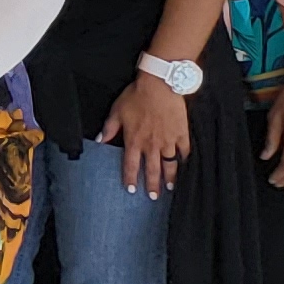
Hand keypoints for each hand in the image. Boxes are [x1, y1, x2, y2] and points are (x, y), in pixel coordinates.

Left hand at [102, 72, 191, 195]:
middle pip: (151, 169)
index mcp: (134, 140)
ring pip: (169, 164)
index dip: (131, 178)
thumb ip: (109, 128)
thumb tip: (99, 140)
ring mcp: (168, 141)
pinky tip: (185, 167)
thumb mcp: (116, 112)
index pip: (130, 164)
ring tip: (170, 188)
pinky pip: (184, 151)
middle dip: (152, 185)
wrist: (159, 86)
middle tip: (154, 197)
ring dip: (170, 178)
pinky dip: (184, 160)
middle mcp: (151, 144)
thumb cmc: (135, 97)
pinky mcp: (182, 134)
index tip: (132, 190)